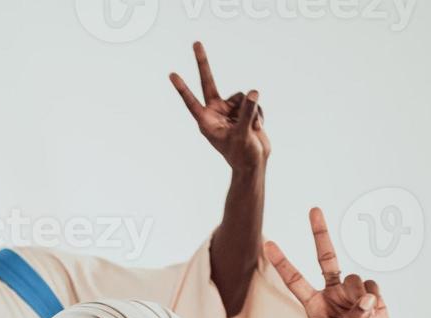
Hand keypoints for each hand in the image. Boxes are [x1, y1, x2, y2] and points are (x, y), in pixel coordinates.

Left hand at [169, 41, 268, 172]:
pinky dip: (258, 114)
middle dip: (203, 63)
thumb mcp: (242, 134)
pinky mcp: (242, 110)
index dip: (183, 88)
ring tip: (251, 128)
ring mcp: (229, 110)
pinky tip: (256, 127)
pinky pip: (253, 102)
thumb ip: (246, 112)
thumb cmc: (242, 154)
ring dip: (251, 111)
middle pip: (209, 82)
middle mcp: (215, 112)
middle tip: (196, 43)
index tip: (172, 74)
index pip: (192, 101)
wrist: (254, 163)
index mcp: (206, 121)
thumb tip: (252, 92)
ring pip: (242, 96)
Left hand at [265, 208, 401, 317]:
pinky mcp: (374, 296)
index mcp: (315, 307)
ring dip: (360, 295)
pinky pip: (373, 285)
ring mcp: (353, 294)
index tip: (267, 245)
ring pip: (354, 277)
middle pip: (327, 258)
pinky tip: (375, 316)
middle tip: (314, 210)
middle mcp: (332, 295)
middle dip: (320, 234)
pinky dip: (375, 299)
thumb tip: (367, 298)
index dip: (283, 263)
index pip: (295, 280)